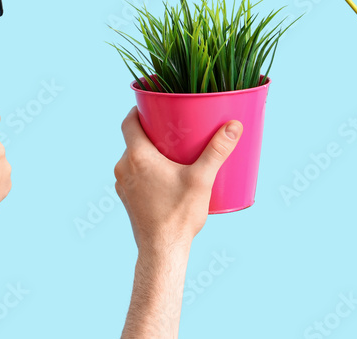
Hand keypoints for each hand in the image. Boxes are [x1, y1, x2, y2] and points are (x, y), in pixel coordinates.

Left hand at [114, 107, 241, 252]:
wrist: (161, 251)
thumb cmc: (179, 215)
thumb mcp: (202, 179)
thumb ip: (217, 151)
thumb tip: (233, 126)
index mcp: (137, 157)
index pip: (128, 122)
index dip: (138, 110)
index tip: (153, 106)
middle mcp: (124, 167)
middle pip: (133, 139)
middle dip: (151, 132)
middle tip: (173, 129)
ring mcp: (123, 184)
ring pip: (133, 158)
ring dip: (148, 152)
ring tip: (172, 152)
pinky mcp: (127, 198)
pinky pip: (134, 175)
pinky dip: (146, 170)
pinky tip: (165, 176)